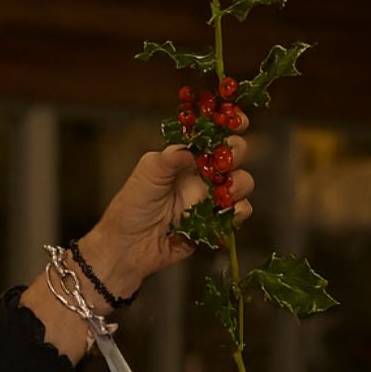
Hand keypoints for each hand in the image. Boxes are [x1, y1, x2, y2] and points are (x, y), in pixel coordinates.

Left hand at [75, 111, 254, 302]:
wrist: (129, 249)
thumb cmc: (130, 209)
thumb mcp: (145, 176)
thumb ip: (168, 159)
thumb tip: (189, 149)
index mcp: (184, 158)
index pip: (212, 135)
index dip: (229, 125)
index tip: (238, 122)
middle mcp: (200, 175)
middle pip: (234, 155)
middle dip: (236, 153)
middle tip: (225, 163)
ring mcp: (210, 198)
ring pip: (242, 182)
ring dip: (239, 183)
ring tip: (222, 192)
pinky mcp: (216, 223)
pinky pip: (239, 212)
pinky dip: (238, 211)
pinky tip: (223, 213)